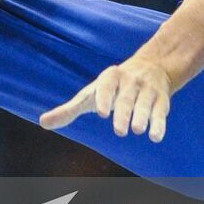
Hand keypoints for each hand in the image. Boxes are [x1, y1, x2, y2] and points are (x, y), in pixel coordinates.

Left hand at [38, 56, 174, 141]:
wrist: (152, 67)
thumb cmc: (112, 88)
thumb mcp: (90, 95)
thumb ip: (68, 110)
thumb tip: (42, 123)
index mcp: (110, 77)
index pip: (106, 85)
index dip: (104, 98)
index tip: (100, 113)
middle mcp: (130, 81)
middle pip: (126, 98)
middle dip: (124, 113)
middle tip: (120, 130)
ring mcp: (147, 89)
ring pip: (145, 104)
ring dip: (142, 117)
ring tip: (137, 130)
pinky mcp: (161, 99)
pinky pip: (160, 111)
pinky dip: (159, 124)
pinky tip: (155, 136)